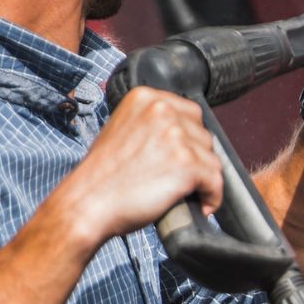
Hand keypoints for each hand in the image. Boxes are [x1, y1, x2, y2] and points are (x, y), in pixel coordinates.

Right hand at [56, 87, 223, 244]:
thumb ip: (151, 124)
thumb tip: (183, 132)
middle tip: (181, 177)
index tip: (183, 156)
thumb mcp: (122, 130)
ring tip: (184, 192)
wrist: (87, 203)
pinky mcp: (187, 164)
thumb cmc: (102, 176)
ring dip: (203, 179)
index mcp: (145, 97)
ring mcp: (176, 136)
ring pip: (212, 159)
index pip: (190, 113)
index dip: (190, 138)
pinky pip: (216, 182)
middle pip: (203, 135)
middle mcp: (162, 110)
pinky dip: (212, 197)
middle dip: (196, 158)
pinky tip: (201, 205)